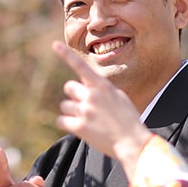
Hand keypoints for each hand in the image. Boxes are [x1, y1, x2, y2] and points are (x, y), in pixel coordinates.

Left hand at [53, 42, 152, 170]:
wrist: (132, 142)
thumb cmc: (128, 120)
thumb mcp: (119, 97)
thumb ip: (102, 90)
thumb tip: (88, 87)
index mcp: (102, 86)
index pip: (81, 67)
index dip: (66, 54)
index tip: (55, 44)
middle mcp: (91, 96)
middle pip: (68, 87)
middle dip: (74, 95)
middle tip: (86, 106)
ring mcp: (84, 111)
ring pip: (65, 105)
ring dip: (72, 112)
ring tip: (88, 120)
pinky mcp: (78, 126)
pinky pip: (61, 120)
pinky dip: (67, 124)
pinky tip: (79, 128)